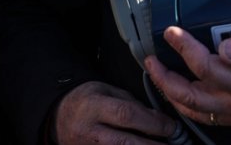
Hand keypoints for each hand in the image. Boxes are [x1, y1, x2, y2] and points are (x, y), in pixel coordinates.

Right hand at [52, 80, 178, 144]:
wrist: (58, 117)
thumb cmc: (87, 101)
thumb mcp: (106, 90)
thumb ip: (130, 103)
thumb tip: (157, 117)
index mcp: (94, 106)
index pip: (126, 115)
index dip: (152, 122)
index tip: (172, 127)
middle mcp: (90, 131)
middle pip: (126, 143)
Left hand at [144, 27, 230, 133]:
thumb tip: (226, 46)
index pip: (205, 67)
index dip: (184, 48)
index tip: (172, 31)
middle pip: (190, 96)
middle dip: (165, 78)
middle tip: (151, 59)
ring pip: (198, 111)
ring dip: (174, 95)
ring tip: (161, 76)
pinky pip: (212, 118)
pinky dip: (193, 107)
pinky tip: (191, 94)